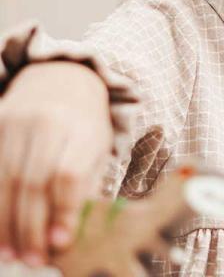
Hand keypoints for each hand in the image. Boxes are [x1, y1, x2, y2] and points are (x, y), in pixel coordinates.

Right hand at [0, 62, 111, 266]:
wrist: (62, 80)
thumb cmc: (85, 125)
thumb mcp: (98, 149)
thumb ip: (85, 187)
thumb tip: (66, 235)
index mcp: (83, 128)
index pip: (68, 174)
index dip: (62, 212)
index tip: (60, 243)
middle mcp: (48, 122)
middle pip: (32, 182)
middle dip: (30, 227)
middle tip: (32, 259)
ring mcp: (16, 121)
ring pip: (4, 180)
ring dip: (4, 223)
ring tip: (10, 254)